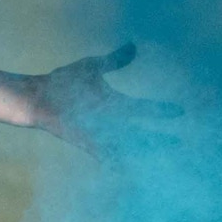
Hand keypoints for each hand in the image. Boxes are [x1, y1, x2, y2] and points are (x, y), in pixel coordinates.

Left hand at [27, 43, 180, 153]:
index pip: (144, 108)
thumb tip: (133, 45)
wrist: (39, 97)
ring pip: (128, 148)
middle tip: (181, 144)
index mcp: (115, 104)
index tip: (181, 110)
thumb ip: (114, 60)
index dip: (161, 110)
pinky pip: (107, 157)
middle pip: (142, 134)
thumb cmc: (63, 82)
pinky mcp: (88, 143)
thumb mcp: (93, 67)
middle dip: (160, 139)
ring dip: (143, 155)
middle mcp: (111, 122)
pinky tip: (129, 175)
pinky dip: (117, 165)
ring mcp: (100, 134)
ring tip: (162, 164)